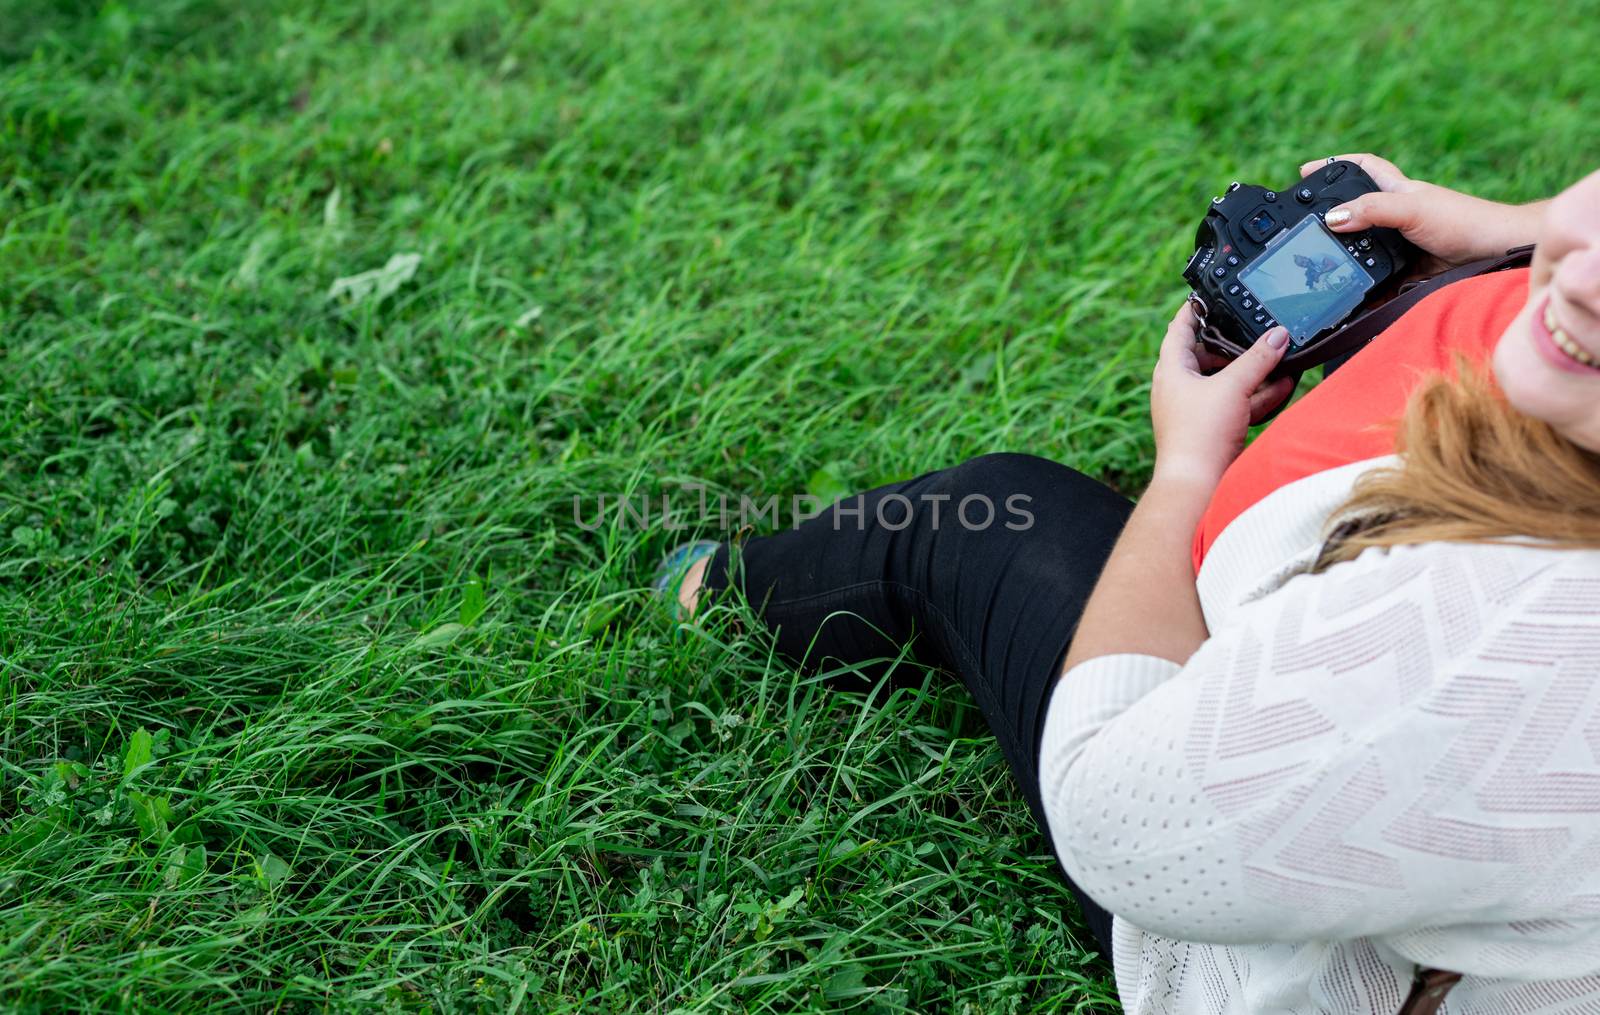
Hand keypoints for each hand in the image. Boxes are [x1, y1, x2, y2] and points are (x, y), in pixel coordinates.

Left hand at [1150, 304, 1293, 489]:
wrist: (1196, 484)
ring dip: (1252, 373)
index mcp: (1172, 370)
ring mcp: (1194, 409)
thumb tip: (1278, 335)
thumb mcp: (1233, 387)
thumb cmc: (1200, 434)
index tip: (1205, 297)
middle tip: (1256, 334)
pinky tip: (1283, 388)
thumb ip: (1258, 359)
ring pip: (1225, 381)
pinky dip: (1256, 396)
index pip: (1178, 329)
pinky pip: (1235, 404)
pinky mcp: (1210, 428)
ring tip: (1280, 361)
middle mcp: (1178, 387)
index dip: (1192, 310)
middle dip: (1234, 347)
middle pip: (1206, 355)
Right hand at [1302, 153, 1543, 272]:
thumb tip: (1332, 220)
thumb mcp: (1411, 209)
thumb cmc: (1464, 221)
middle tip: (1304, 235)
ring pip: (1363, 254)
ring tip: (1323, 273)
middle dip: (1330, 223)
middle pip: (1355, 215)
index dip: (1334, 165)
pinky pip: (1378, 283)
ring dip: (1346, 264)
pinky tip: (1353, 301)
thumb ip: (1372, 210)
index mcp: (1397, 190)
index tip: (1305, 172)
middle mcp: (1396, 216)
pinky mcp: (1407, 273)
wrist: (1497, 255)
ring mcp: (1401, 246)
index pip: (1361, 168)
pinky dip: (1366, 293)